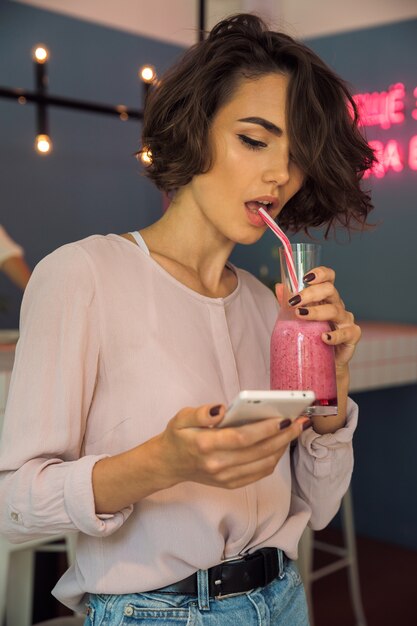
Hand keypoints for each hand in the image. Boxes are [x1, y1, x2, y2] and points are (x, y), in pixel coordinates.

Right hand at [156, 404, 309, 489]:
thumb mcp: (182, 417)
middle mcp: (218, 465)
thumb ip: (201, 413)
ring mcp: (226, 477)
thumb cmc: (177, 436)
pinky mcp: (231, 483)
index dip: (266, 429)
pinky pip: (260, 473)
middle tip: (300, 422)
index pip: (242, 438)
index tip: (284, 418)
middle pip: (259, 452)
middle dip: (283, 436)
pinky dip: (274, 459)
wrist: (169, 464)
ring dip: (283, 448)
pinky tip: (280, 444)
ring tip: (294, 431)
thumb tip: (222, 409)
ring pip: (264, 464)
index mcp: (206, 445)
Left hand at [275, 265, 360, 371]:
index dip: (320, 273)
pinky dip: (335, 335)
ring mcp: (346, 320)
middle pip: (329, 290)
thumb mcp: (297, 318)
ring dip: (316, 312)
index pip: (328, 278)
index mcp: (326, 297)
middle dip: (310, 294)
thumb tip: (279, 287)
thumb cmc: (311, 335)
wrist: (323, 360)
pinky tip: (324, 337)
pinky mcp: (352, 336)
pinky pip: (346, 333)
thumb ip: (288, 302)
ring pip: (334, 310)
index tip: (305, 278)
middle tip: (294, 302)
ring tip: (300, 315)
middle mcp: (338, 305)